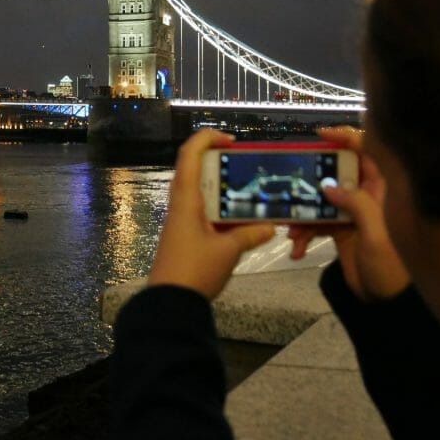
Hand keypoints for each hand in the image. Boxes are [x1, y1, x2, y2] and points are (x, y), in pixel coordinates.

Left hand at [147, 129, 275, 300]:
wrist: (170, 301)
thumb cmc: (195, 269)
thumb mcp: (228, 251)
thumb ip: (249, 234)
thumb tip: (270, 226)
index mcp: (186, 198)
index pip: (189, 153)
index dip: (207, 138)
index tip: (231, 141)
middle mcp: (179, 203)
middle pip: (194, 169)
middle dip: (219, 162)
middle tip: (245, 166)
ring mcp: (179, 219)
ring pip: (199, 191)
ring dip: (220, 187)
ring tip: (248, 191)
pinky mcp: (182, 234)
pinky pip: (200, 210)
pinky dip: (218, 207)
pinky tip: (238, 218)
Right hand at [288, 127, 409, 301]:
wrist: (391, 302)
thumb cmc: (392, 265)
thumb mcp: (376, 233)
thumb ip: (355, 204)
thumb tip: (327, 186)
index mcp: (381, 189)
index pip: (366, 151)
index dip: (344, 138)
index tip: (318, 136)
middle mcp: (365, 196)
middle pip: (335, 173)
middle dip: (310, 179)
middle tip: (290, 183)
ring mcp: (351, 213)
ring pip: (320, 200)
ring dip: (302, 214)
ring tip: (290, 231)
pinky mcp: (340, 231)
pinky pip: (316, 224)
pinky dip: (304, 235)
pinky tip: (297, 249)